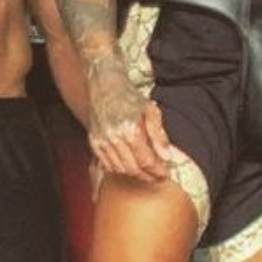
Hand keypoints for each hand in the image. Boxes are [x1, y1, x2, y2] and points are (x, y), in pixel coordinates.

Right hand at [85, 64, 181, 182]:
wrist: (105, 86)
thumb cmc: (130, 97)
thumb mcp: (151, 110)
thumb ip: (159, 135)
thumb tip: (167, 156)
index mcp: (130, 129)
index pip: (146, 160)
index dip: (157, 170)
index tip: (165, 172)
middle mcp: (114, 137)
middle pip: (133, 168)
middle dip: (147, 175)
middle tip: (157, 175)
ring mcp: (102, 141)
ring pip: (120, 169)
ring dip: (134, 173)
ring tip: (145, 172)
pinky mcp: (94, 142)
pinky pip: (107, 164)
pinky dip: (119, 169)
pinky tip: (129, 165)